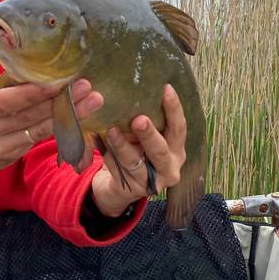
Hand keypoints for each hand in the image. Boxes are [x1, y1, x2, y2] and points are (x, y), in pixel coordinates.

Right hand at [0, 76, 103, 174]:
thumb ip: (1, 84)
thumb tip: (34, 72)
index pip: (8, 102)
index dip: (36, 93)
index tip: (62, 81)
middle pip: (29, 118)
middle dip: (62, 103)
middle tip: (88, 89)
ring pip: (36, 133)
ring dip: (67, 118)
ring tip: (91, 102)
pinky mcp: (5, 162)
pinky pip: (33, 143)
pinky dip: (54, 130)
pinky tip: (73, 118)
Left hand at [90, 84, 186, 216]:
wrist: (120, 186)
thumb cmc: (136, 151)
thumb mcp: (144, 137)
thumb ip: (147, 120)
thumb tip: (136, 90)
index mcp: (176, 149)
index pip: (179, 128)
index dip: (174, 109)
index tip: (166, 88)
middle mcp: (169, 167)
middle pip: (160, 150)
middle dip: (149, 134)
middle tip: (139, 119)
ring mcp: (151, 182)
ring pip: (135, 162)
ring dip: (122, 145)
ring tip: (111, 130)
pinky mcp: (132, 191)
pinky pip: (118, 170)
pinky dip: (108, 156)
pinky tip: (99, 142)